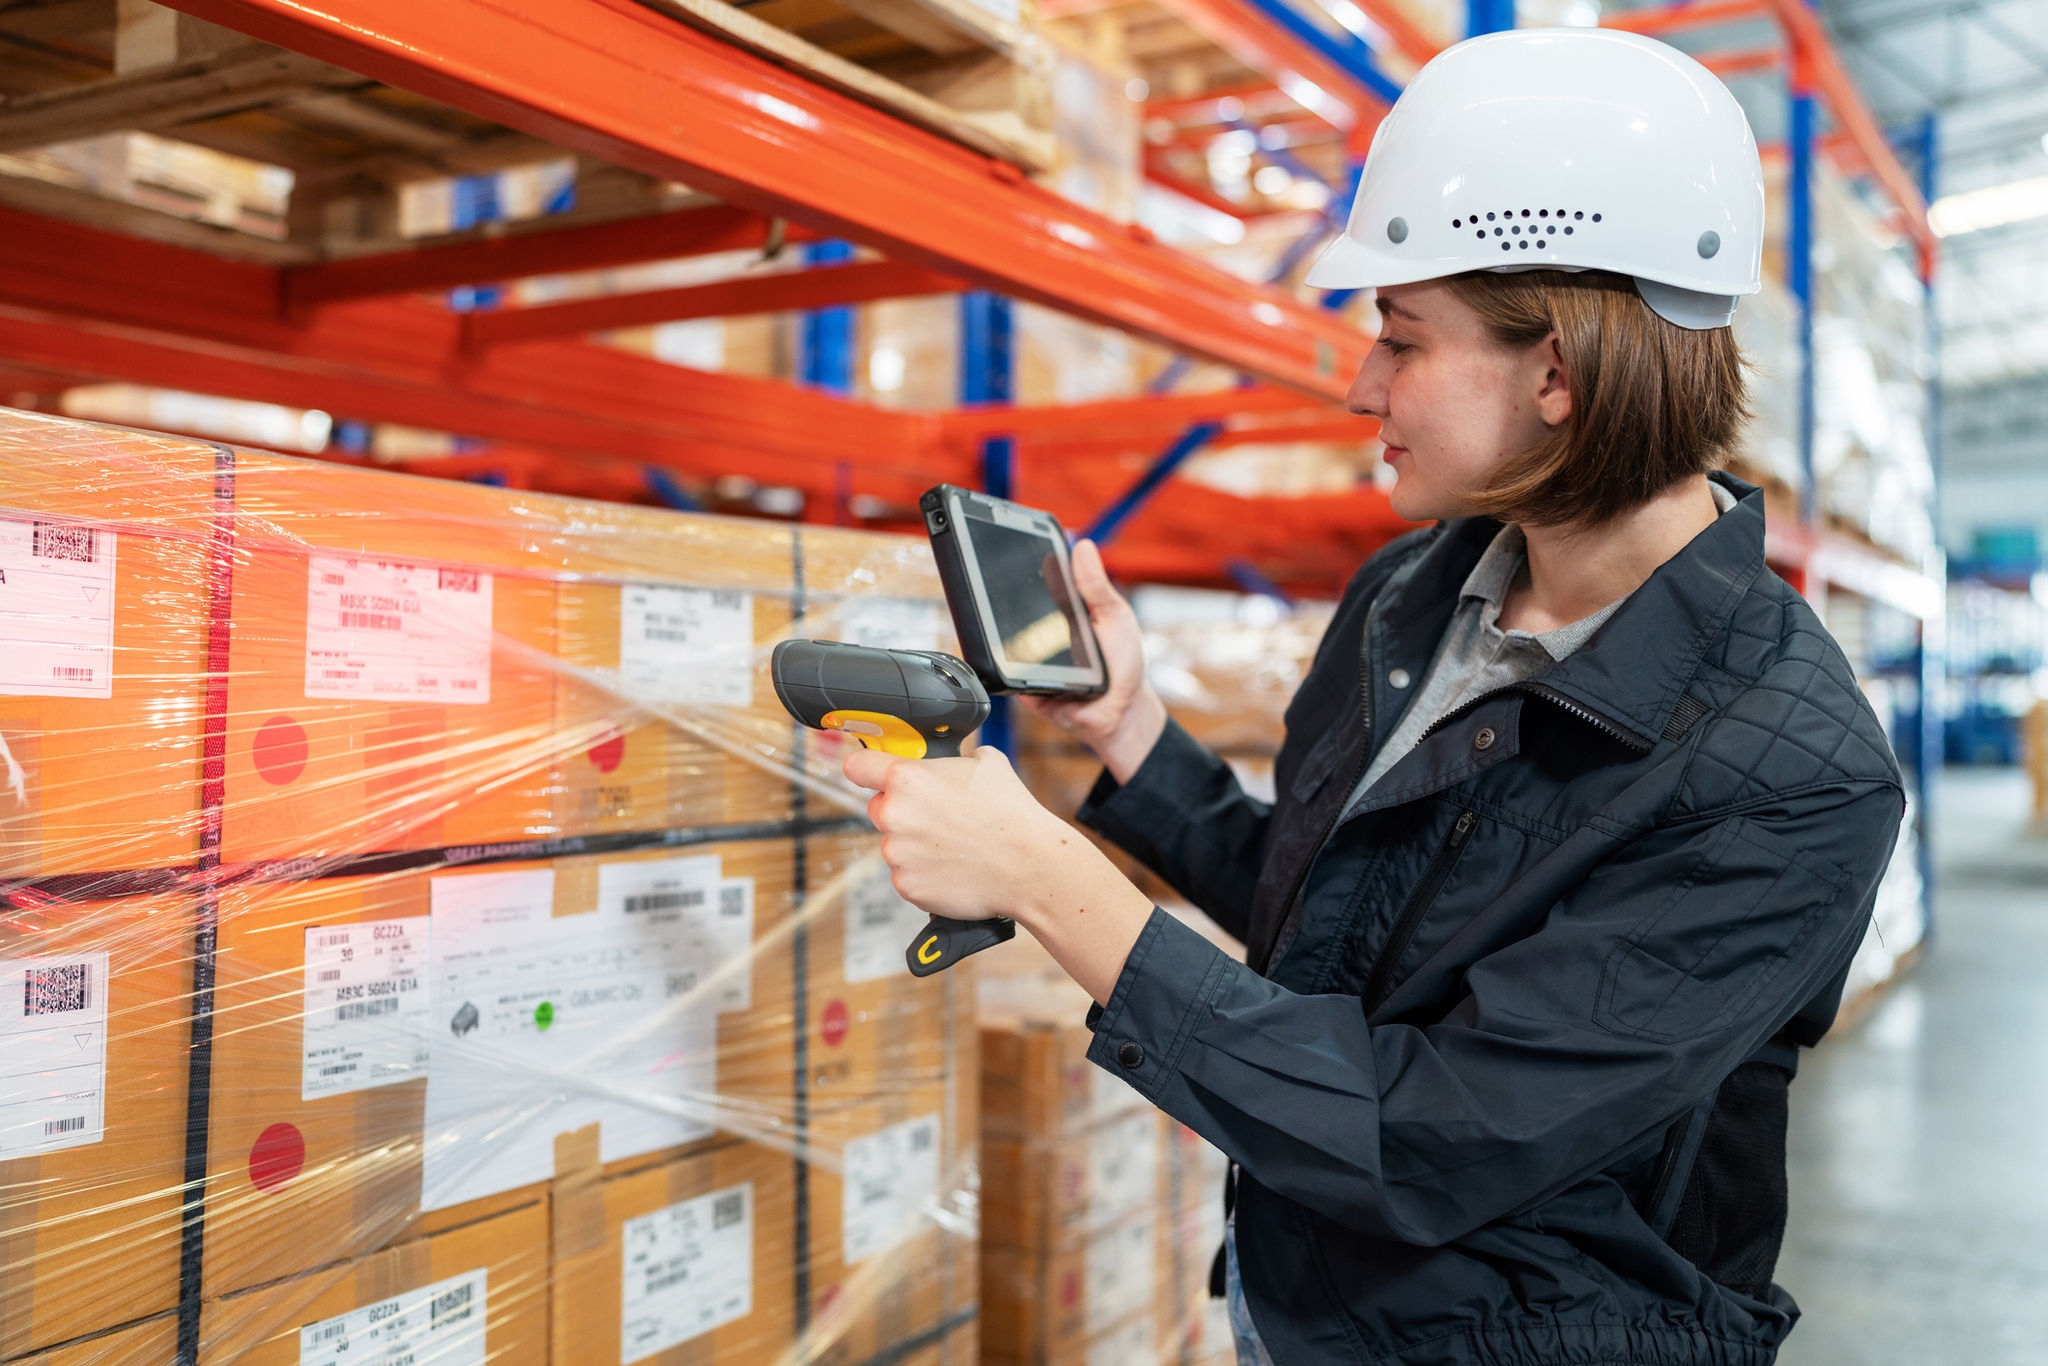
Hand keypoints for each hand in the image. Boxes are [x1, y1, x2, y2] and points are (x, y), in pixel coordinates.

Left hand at [844, 744, 1155, 1002]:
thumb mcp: (985, 762)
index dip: (864, 766)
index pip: (858, 765)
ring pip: (895, 844)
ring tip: (955, 845)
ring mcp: (897, 853)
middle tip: (939, 817)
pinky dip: (925, 873)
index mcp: (908, 778)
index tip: (867, 771)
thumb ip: (951, 760)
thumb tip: (947, 763)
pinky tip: (954, 866)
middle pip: (879, 808)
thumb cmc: (1011, 814)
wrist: (1030, 866)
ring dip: (915, 845)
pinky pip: (907, 874)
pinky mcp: (906, 885)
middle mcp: (895, 814)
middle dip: (903, 811)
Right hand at [1021, 539, 1166, 783]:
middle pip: (1010, 613)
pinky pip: (1008, 676)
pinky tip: (1022, 661)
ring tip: (1021, 630)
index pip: (1034, 586)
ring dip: (1007, 635)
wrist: (1121, 712)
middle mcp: (1039, 634)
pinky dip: (1011, 668)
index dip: (1019, 569)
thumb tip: (1082, 547)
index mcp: (1060, 611)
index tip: (1009, 548)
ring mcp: (1028, 661)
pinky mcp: (1023, 688)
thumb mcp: (1114, 616)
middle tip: (998, 583)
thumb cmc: (1122, 662)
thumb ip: (1096, 586)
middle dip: (1004, 599)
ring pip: (1003, 644)